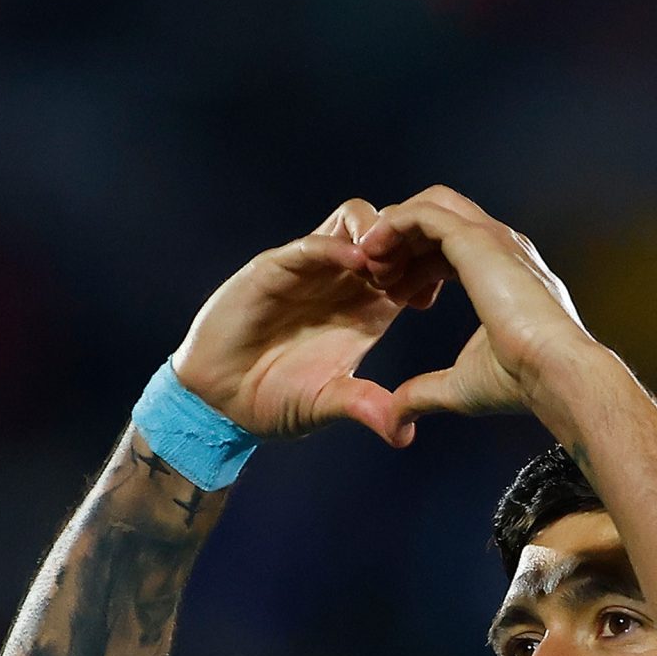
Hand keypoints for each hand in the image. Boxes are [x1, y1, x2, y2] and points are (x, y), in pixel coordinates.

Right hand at [170, 200, 431, 446]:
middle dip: (410, 242)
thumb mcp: (327, 404)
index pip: (410, 267)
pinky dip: (335, 245)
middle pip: (390, 232)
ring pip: (354, 220)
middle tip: (420, 270)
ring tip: (388, 269)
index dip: (429, 269)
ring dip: (377, 234)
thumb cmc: (272, 401)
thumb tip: (405, 434)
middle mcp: (342, 282)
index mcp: (365, 309)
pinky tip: (357, 263)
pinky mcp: (274, 269)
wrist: (217, 402)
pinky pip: (311, 244)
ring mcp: (309, 271)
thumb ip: (364, 406)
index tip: (439, 293)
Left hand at [354, 187, 604, 428]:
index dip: (416, 267)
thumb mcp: (460, 387)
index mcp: (503, 273)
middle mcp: (501, 246)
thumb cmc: (522, 382)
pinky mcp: (475, 239)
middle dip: (402, 242)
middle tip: (375, 277)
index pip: (452, 248)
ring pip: (430, 205)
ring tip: (368, 262)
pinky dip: (392, 226)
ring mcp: (491, 237)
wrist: (555, 372)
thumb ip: (424, 393)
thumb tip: (396, 420)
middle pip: (440, 218)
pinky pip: (422, 212)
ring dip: (393, 229)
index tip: (393, 297)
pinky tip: (373, 254)